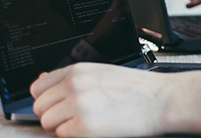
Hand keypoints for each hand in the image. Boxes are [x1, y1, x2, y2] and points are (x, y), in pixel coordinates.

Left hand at [30, 63, 200, 136]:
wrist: (161, 100)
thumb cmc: (138, 88)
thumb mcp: (101, 73)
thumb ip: (71, 78)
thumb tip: (42, 82)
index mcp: (78, 70)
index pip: (38, 87)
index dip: (46, 99)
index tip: (56, 105)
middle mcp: (74, 85)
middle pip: (40, 107)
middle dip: (53, 115)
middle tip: (73, 117)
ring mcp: (77, 106)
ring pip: (48, 123)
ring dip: (62, 127)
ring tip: (85, 122)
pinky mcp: (83, 127)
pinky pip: (62, 135)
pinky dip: (74, 135)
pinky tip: (92, 129)